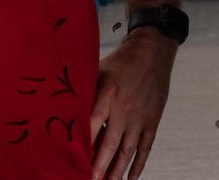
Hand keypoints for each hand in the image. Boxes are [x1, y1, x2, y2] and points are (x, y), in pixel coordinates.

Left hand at [89, 28, 177, 179]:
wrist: (153, 51)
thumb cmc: (121, 62)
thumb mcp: (98, 71)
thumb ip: (86, 92)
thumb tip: (66, 109)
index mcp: (107, 93)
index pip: (93, 121)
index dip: (84, 142)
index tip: (74, 158)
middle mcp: (124, 108)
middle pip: (110, 143)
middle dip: (99, 166)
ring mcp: (140, 117)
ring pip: (128, 150)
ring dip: (117, 171)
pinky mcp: (152, 121)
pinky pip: (145, 148)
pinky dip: (138, 165)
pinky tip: (131, 177)